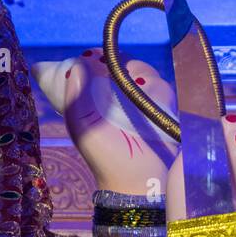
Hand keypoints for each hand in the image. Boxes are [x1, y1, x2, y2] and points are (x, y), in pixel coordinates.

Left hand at [32, 48, 176, 195]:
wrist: (141, 179)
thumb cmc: (106, 156)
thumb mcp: (82, 127)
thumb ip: (75, 97)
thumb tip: (76, 66)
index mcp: (87, 97)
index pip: (86, 62)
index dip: (90, 57)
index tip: (93, 59)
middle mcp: (111, 93)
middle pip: (115, 59)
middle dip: (118, 63)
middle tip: (118, 78)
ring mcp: (136, 97)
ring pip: (139, 68)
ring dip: (139, 78)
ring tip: (137, 97)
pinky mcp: (159, 103)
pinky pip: (160, 83)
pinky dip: (156, 90)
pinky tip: (151, 107)